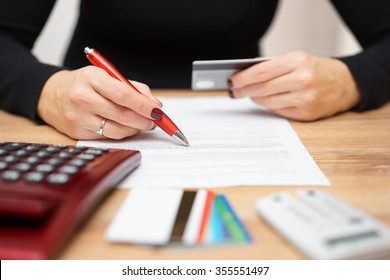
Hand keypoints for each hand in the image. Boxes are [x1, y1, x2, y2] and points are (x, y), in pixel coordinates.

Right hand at [37, 66, 161, 138]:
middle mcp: (82, 98)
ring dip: (136, 129)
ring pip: (117, 130)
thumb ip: (132, 87)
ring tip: (143, 124)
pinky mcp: (78, 133)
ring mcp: (79, 118)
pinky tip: (126, 127)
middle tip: (155, 120)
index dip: (144, 105)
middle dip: (144, 119)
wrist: (51, 95)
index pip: (124, 94)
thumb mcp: (105, 76)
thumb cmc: (84, 84)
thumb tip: (154, 104)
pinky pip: (108, 137)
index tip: (158, 110)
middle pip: (122, 114)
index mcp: (91, 78)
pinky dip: (122, 133)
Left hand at [229, 51, 360, 120]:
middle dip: (244, 91)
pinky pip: (278, 111)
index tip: (233, 81)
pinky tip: (267, 101)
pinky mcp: (306, 114)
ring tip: (250, 95)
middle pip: (261, 88)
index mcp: (298, 61)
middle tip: (235, 92)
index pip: (261, 72)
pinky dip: (270, 106)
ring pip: (267, 102)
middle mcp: (302, 80)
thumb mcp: (298, 59)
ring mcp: (305, 99)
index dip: (243, 78)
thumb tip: (247, 77)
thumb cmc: (318, 70)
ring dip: (255, 99)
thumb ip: (275, 66)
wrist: (347, 84)